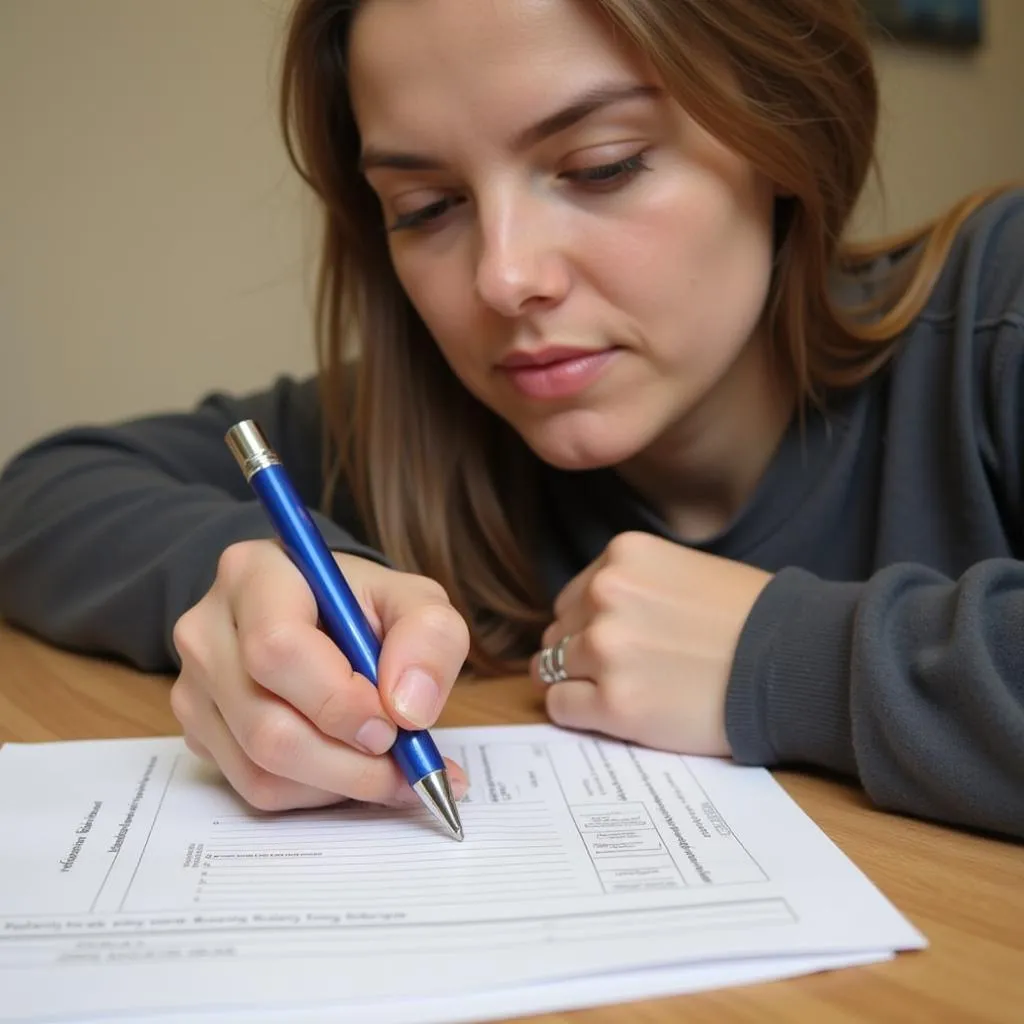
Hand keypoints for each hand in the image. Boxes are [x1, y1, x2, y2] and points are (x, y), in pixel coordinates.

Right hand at [170, 540, 469, 810]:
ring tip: (392, 769)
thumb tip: (410, 708)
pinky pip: (256, 788)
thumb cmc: (362, 605)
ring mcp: (194, 687)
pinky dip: (317, 792)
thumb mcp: (414, 599)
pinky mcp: (199, 733)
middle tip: (404, 763)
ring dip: (340, 783)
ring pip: (261, 768)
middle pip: (266, 725)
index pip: (277, 648)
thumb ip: (430, 637)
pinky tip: (353, 769)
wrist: (318, 614)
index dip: (339, 701)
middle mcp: (208, 630)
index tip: (394, 724)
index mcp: (254, 574)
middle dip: (349, 761)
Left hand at [530, 531, 771, 755]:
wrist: (795, 661)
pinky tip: (614, 712)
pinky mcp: (615, 704)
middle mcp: (605, 595)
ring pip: (550, 669)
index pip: (572, 597)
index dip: (590, 624)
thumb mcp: (682, 571)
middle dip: (580, 653)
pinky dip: (578, 713)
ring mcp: (606, 650)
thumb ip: (630, 586)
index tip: (620, 642)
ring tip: (619, 692)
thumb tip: (586, 615)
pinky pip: (562, 707)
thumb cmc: (750, 617)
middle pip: (558, 632)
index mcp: (622, 556)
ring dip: (577, 682)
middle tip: (622, 672)